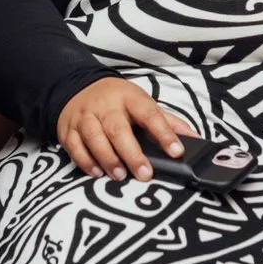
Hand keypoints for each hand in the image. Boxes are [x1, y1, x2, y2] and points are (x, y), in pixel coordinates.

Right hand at [55, 76, 186, 181]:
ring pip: (94, 138)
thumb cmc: (116, 101)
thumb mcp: (142, 104)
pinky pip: (75, 147)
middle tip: (145, 174)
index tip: (177, 152)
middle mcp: (106, 107)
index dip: (164, 133)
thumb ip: (167, 122)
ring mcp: (85, 117)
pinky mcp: (68, 130)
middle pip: (118, 129)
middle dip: (132, 154)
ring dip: (108, 159)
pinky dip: (85, 162)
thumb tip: (194, 139)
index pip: (151, 115)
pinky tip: (97, 172)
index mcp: (130, 98)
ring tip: (119, 176)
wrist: (76, 87)